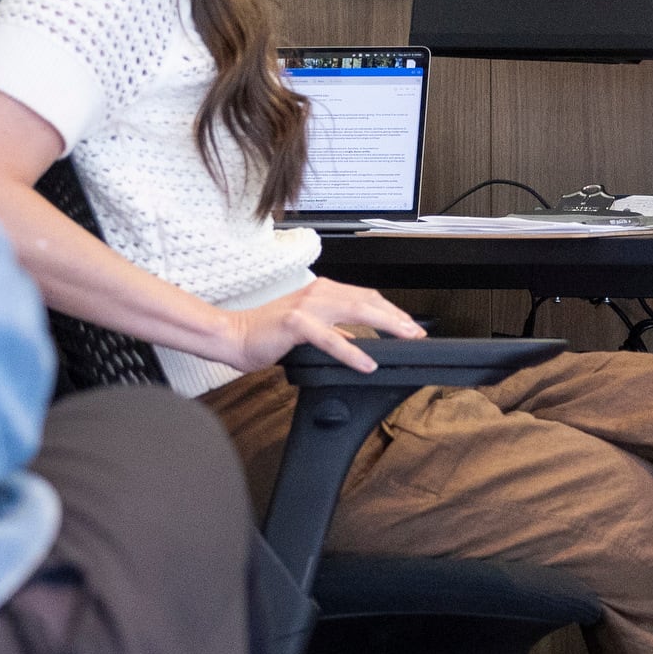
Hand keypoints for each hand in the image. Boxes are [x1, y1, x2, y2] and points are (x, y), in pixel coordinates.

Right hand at [226, 276, 425, 373]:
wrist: (235, 336)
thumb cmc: (268, 333)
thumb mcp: (307, 328)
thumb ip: (332, 329)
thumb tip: (356, 338)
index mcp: (321, 291)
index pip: (365, 297)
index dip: (391, 311)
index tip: (410, 326)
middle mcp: (317, 293)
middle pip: (367, 301)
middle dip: (396, 317)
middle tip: (417, 333)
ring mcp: (307, 305)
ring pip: (356, 311)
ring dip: (385, 325)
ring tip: (405, 338)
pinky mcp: (296, 323)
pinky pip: (331, 338)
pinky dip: (352, 351)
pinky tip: (367, 362)